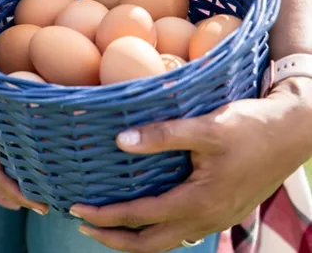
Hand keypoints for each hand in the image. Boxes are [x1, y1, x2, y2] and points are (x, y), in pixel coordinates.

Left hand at [70, 77, 311, 252]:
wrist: (295, 132)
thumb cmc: (251, 126)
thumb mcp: (207, 126)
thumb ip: (162, 135)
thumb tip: (120, 141)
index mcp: (199, 201)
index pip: (140, 217)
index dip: (106, 215)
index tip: (77, 208)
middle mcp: (207, 217)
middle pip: (150, 244)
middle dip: (114, 238)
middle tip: (83, 225)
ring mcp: (217, 219)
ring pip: (167, 241)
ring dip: (135, 238)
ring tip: (108, 226)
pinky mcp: (224, 212)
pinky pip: (183, 232)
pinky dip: (157, 230)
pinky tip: (146, 216)